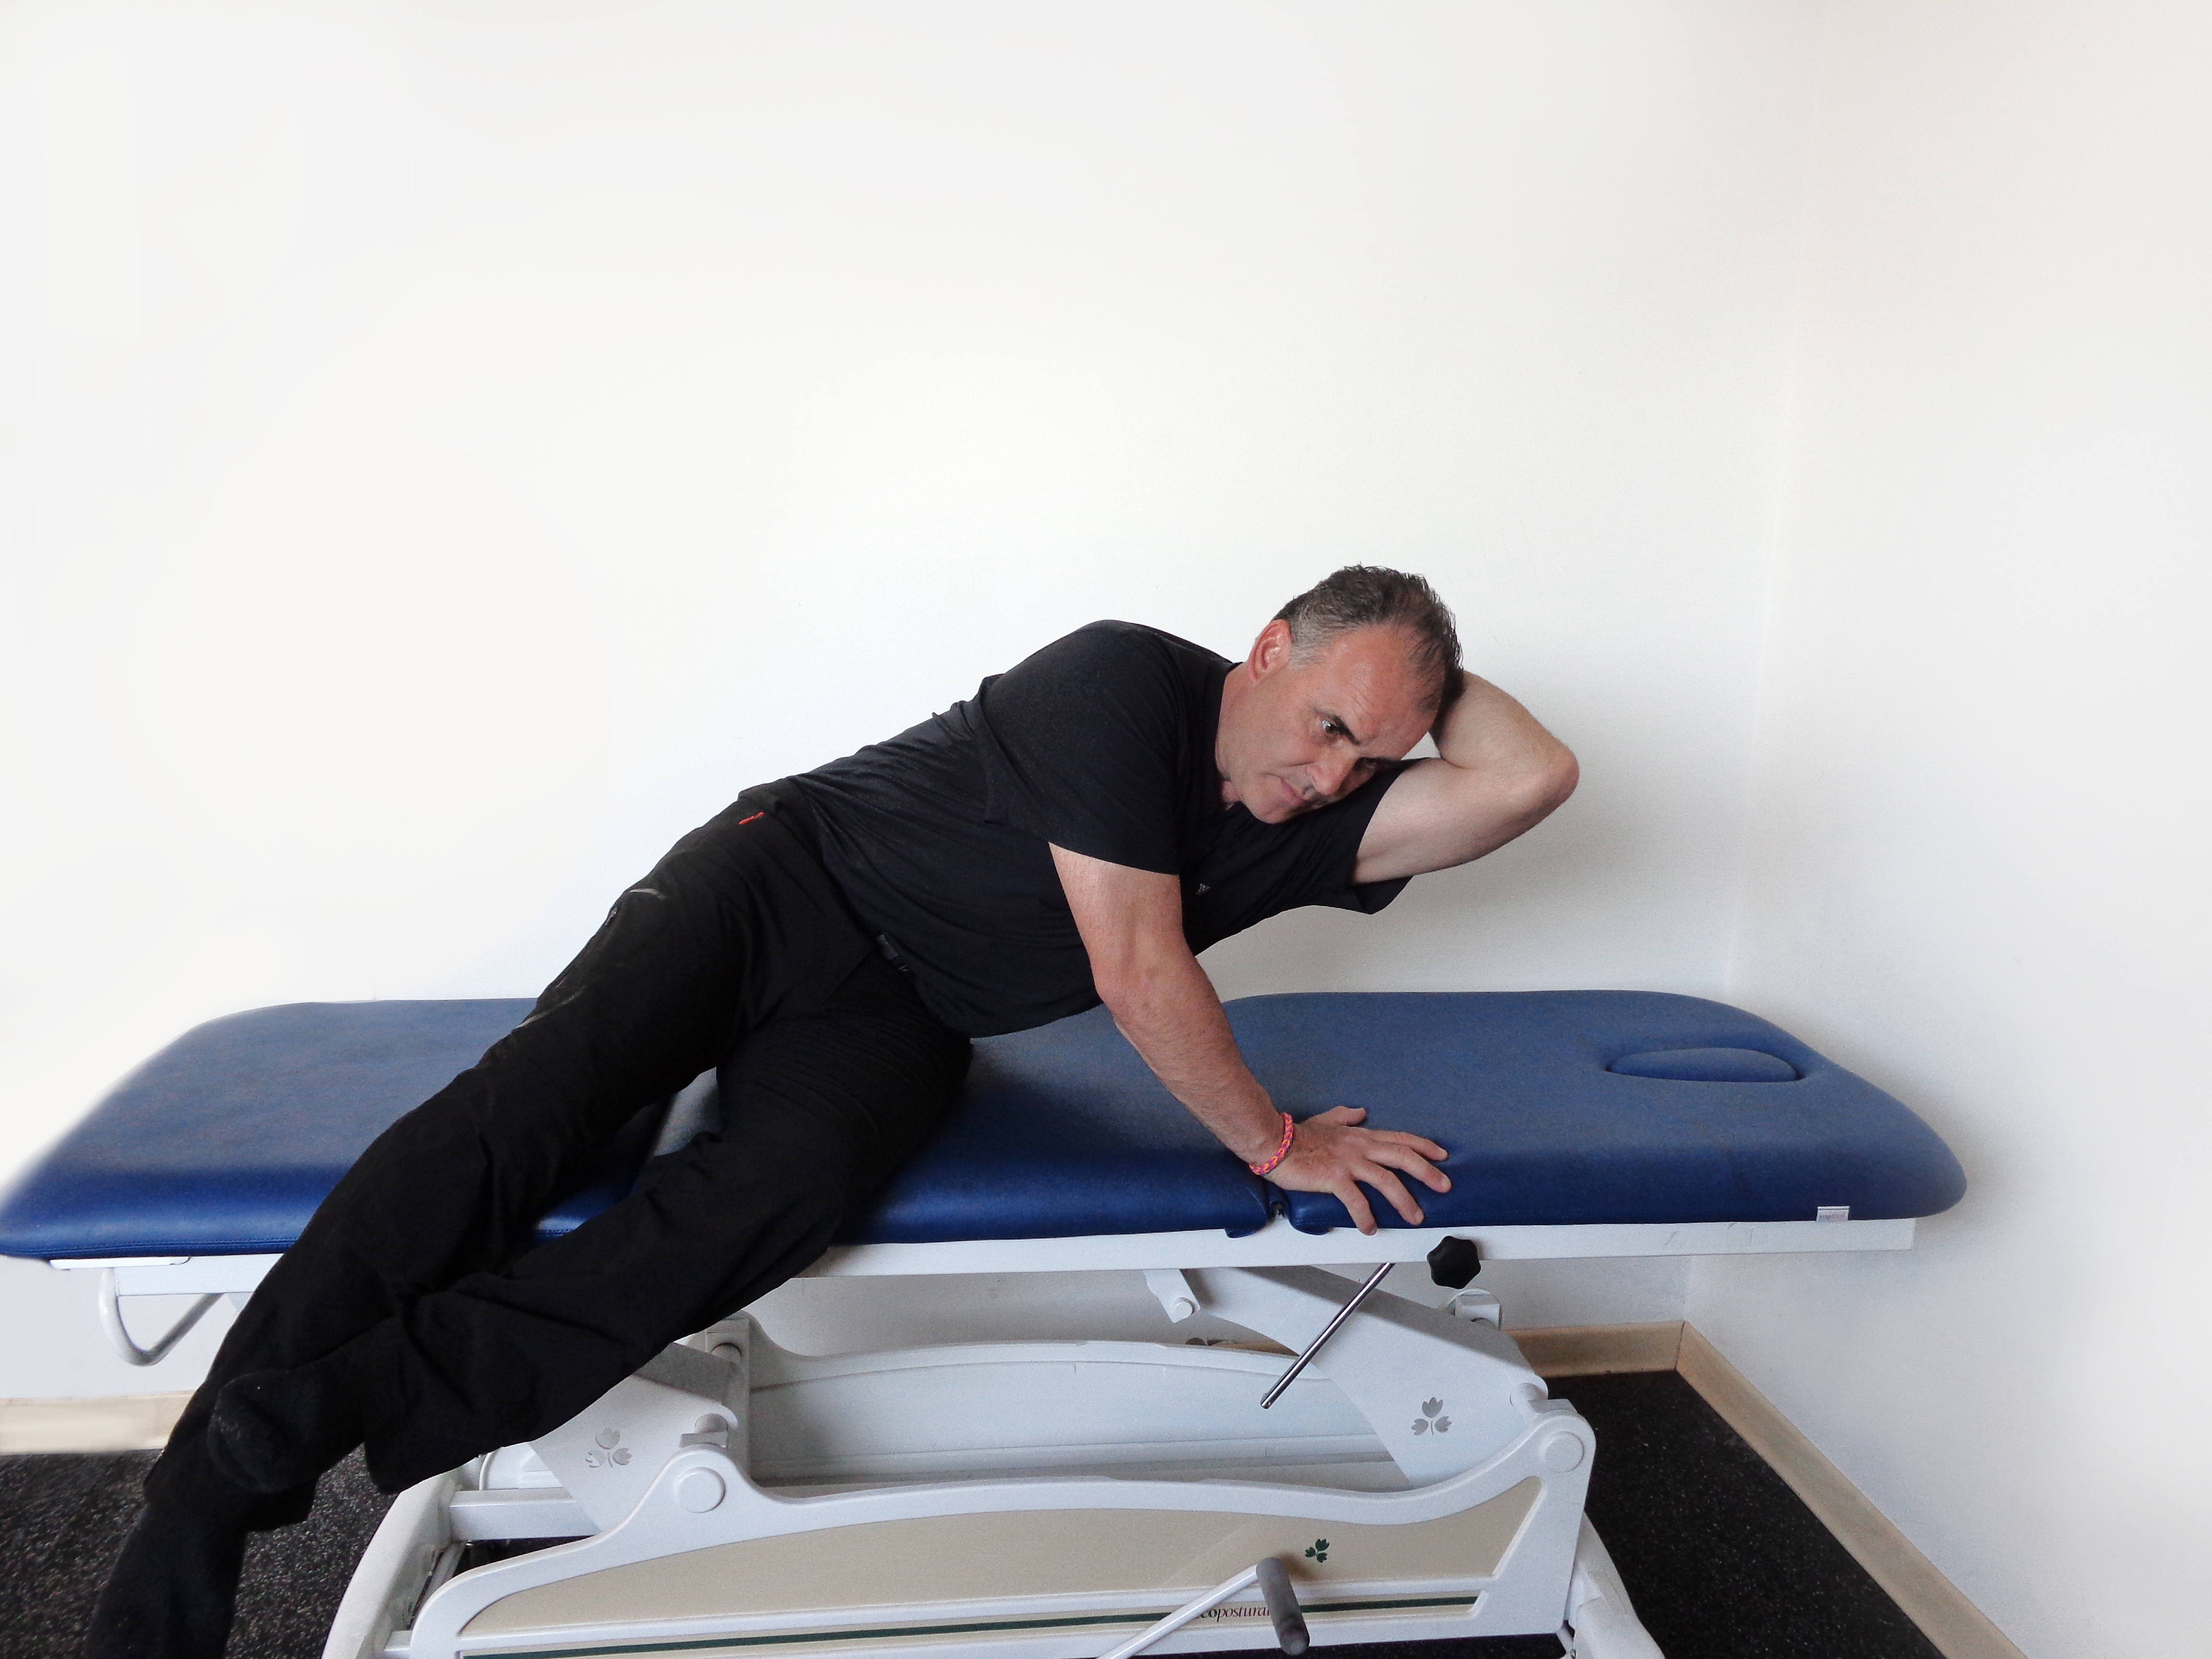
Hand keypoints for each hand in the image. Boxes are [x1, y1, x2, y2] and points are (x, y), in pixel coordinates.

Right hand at [1268, 1106, 1450, 1234]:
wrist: (1274, 1141)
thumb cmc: (1297, 1134)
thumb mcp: (1326, 1119)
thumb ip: (1345, 1116)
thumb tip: (1360, 1112)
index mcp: (1360, 1136)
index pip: (1399, 1139)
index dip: (1423, 1146)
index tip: (1441, 1154)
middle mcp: (1359, 1147)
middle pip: (1401, 1157)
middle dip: (1427, 1172)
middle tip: (1444, 1186)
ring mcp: (1348, 1162)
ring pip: (1386, 1180)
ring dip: (1404, 1200)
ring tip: (1415, 1216)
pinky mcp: (1334, 1178)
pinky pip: (1356, 1200)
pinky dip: (1365, 1215)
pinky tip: (1370, 1227)